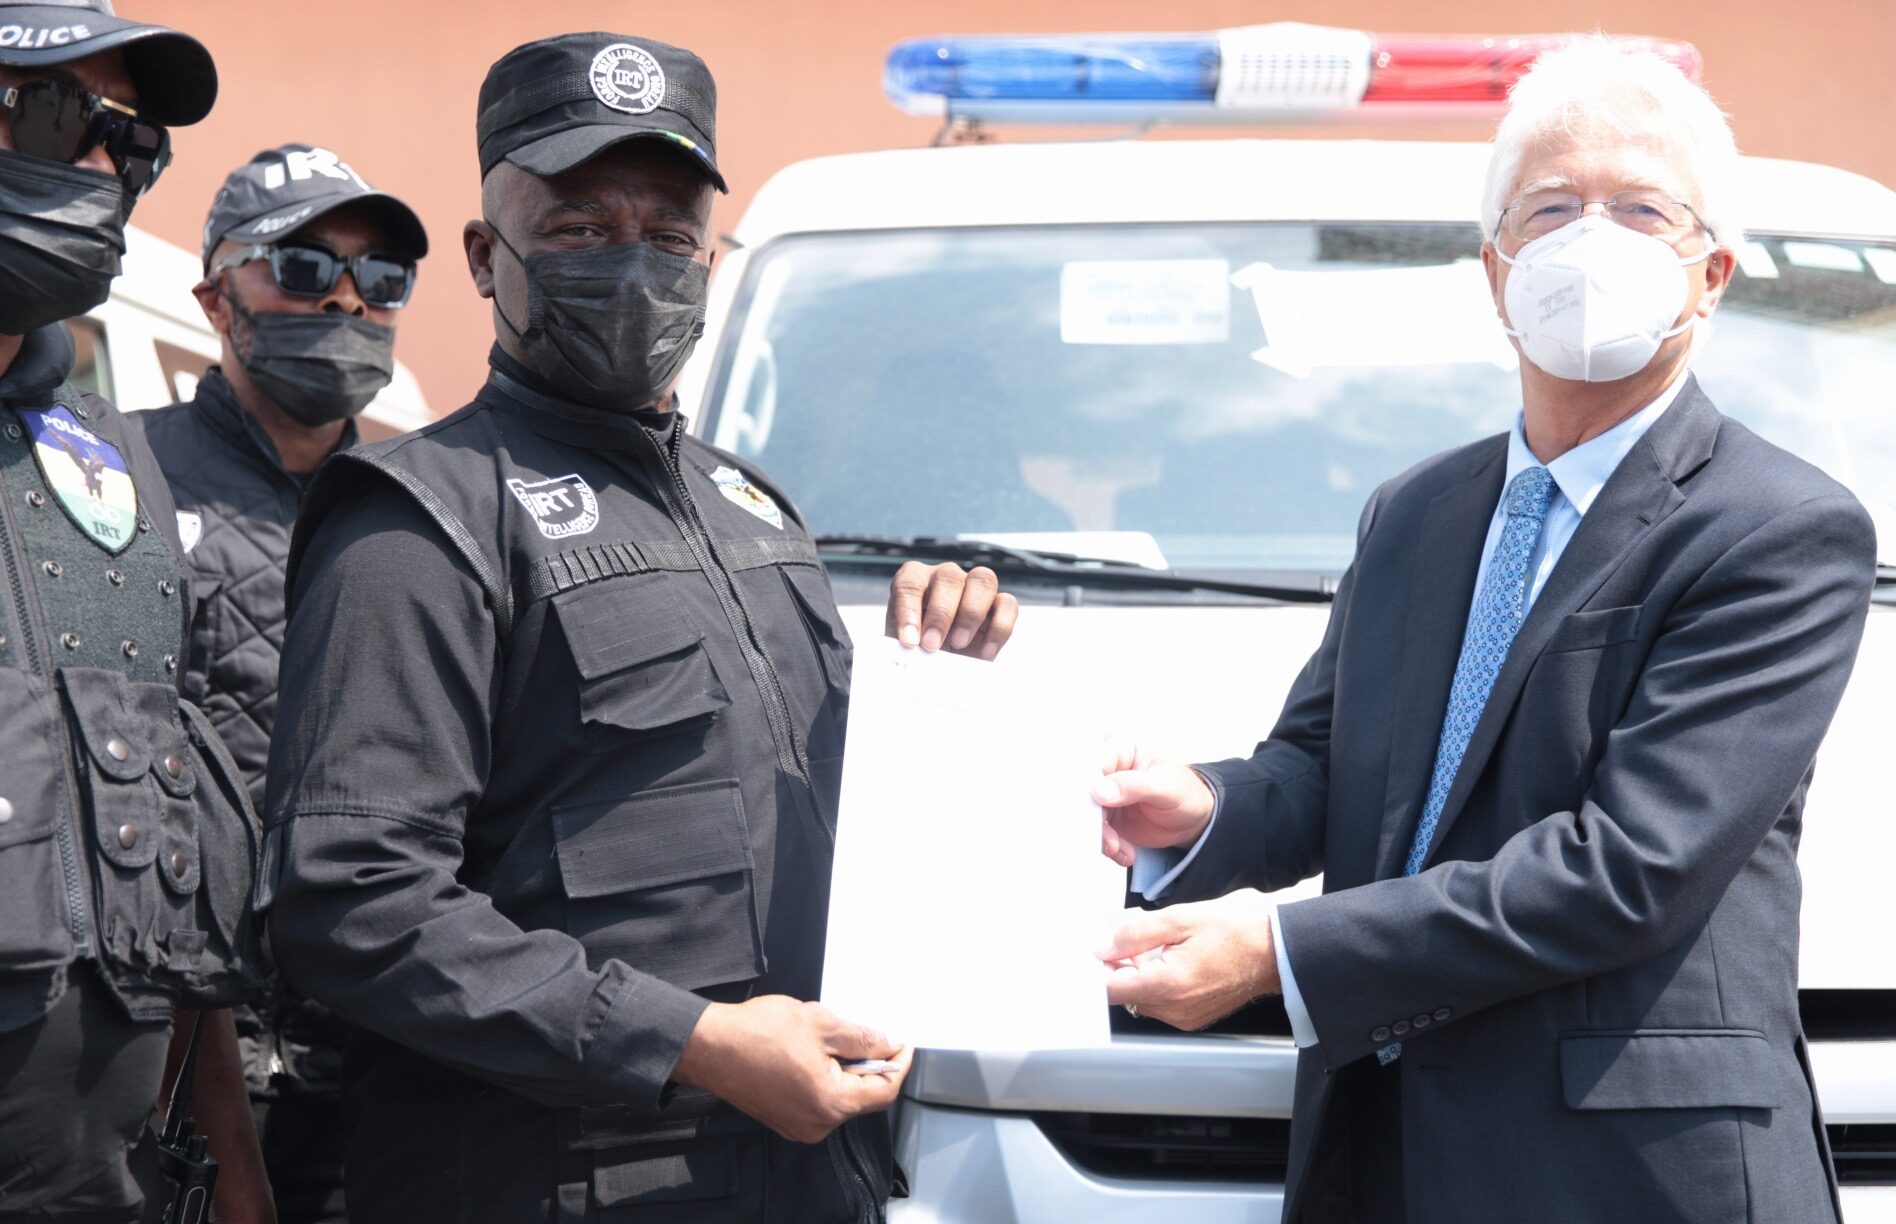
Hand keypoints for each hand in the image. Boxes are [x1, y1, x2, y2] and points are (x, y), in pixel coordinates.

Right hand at [672, 996, 912, 1143]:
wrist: (709, 1046)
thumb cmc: (758, 1033)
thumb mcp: (822, 1024)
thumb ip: (862, 1039)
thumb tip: (887, 1046)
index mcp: (831, 1104)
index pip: (883, 1091)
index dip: (899, 1065)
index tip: (904, 1044)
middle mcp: (817, 1124)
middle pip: (862, 1096)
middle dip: (871, 1064)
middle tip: (869, 1034)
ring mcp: (798, 1126)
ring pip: (840, 1098)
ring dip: (847, 1070)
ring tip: (833, 1038)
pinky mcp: (784, 1119)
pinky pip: (819, 1101)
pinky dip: (827, 1078)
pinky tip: (816, 1052)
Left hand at [886, 562, 1018, 657]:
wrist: (940, 663)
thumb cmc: (919, 648)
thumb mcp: (906, 648)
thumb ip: (906, 647)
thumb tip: (909, 655)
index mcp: (915, 580)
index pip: (909, 584)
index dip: (908, 611)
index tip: (908, 641)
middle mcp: (946, 577)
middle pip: (949, 577)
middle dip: (941, 613)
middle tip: (932, 645)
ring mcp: (975, 587)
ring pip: (983, 580)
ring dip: (971, 613)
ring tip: (959, 643)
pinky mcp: (1000, 605)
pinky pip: (1008, 604)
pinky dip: (999, 628)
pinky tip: (984, 653)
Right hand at [1094, 733, 1215, 866]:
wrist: (1193, 820)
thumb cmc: (1185, 792)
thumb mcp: (1165, 786)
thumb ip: (1133, 785)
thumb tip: (1100, 791)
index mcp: (1122, 748)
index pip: (1094, 760)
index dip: (1090, 783)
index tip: (1096, 803)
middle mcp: (1109, 770)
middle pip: (1085, 791)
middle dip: (1095, 818)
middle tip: (1108, 837)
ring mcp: (1105, 795)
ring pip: (1088, 815)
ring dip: (1102, 837)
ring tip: (1120, 848)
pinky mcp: (1106, 818)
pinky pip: (1097, 833)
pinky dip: (1109, 847)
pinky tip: (1126, 852)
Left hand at [1098, 891, 1279, 1031]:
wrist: (1277, 950)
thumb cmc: (1237, 931)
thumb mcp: (1179, 919)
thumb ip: (1134, 933)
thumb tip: (1102, 945)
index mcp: (1168, 985)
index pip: (1109, 988)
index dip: (1094, 967)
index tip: (1091, 948)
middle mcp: (1174, 1009)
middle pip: (1123, 991)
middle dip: (1117, 960)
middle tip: (1124, 929)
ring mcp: (1184, 1017)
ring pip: (1140, 995)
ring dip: (1136, 968)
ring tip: (1152, 939)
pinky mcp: (1192, 1016)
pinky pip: (1159, 999)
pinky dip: (1154, 977)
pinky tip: (1166, 953)